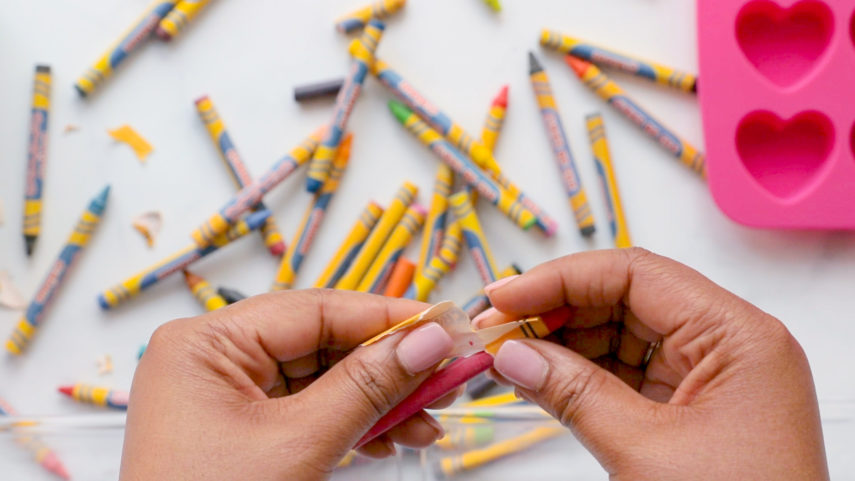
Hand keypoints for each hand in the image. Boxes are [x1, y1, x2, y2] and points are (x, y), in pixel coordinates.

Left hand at [120, 290, 459, 480]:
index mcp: (205, 343)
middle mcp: (211, 359)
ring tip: (428, 420)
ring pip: (320, 379)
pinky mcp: (239, 428)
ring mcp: (224, 395)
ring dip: (377, 399)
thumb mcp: (300, 444)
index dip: (386, 317)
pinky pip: (306, 409)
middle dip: (387, 366)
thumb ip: (368, 385)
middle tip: (444, 375)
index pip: (314, 308)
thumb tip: (427, 340)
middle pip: (321, 343)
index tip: (443, 325)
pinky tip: (391, 436)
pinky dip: (350, 422)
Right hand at [473, 248, 827, 479]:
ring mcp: (711, 377)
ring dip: (562, 344)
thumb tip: (513, 354)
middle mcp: (728, 345)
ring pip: (622, 335)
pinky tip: (541, 378)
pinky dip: (581, 375)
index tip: (504, 296)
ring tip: (509, 356)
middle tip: (496, 329)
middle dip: (555, 311)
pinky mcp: (692, 408)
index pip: (635, 274)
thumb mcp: (645, 453)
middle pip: (626, 299)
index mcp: (737, 335)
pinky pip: (627, 373)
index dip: (561, 279)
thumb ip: (573, 394)